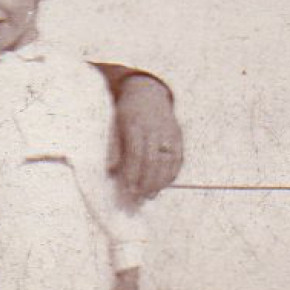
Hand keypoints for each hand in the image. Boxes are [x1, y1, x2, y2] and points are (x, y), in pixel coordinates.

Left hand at [111, 75, 183, 199]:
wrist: (147, 92)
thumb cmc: (127, 112)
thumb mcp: (115, 125)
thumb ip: (114, 148)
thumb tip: (110, 171)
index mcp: (135, 125)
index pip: (136, 154)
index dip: (133, 173)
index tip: (128, 189)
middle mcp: (154, 128)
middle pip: (153, 160)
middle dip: (146, 181)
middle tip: (140, 197)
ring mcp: (169, 131)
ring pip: (168, 161)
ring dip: (160, 181)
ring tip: (151, 194)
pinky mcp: (178, 134)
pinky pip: (178, 157)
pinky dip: (172, 173)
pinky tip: (164, 183)